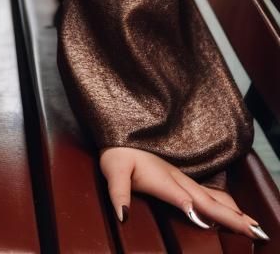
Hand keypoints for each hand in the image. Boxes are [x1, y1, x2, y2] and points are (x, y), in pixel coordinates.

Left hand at [99, 147, 269, 241]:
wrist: (121, 134)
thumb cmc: (117, 155)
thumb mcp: (112, 171)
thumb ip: (118, 192)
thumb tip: (123, 216)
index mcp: (161, 179)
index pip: (182, 197)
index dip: (194, 209)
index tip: (208, 221)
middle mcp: (177, 179)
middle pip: (207, 200)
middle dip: (230, 216)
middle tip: (252, 231)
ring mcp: (182, 178)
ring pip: (212, 196)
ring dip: (233, 211)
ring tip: (253, 225)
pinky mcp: (183, 179)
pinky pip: (209, 193)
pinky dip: (226, 204)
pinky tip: (236, 212)